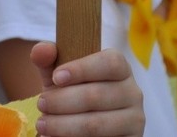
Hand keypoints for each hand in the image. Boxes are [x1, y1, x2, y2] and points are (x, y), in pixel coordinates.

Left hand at [30, 42, 144, 136]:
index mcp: (120, 67)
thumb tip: (41, 50)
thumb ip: (48, 59)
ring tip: (43, 124)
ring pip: (96, 124)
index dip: (82, 69)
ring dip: (64, 125)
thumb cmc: (71, 91)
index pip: (109, 63)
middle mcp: (132, 91)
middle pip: (97, 95)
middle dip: (62, 101)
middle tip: (41, 104)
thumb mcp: (58, 75)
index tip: (56, 77)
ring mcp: (135, 119)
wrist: (81, 123)